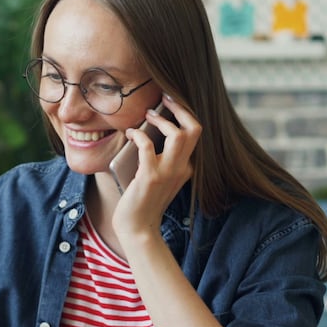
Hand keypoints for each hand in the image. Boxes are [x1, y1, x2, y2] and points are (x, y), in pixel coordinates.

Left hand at [112, 94, 200, 237]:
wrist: (138, 229)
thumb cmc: (142, 202)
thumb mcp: (157, 177)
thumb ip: (158, 158)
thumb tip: (147, 129)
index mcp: (186, 167)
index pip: (195, 133)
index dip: (184, 114)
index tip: (170, 102)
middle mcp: (182, 168)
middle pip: (194, 129)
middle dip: (180, 108)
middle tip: (164, 98)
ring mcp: (168, 172)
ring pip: (179, 134)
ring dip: (162, 119)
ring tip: (148, 113)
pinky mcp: (150, 176)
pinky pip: (148, 145)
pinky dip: (139, 134)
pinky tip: (130, 133)